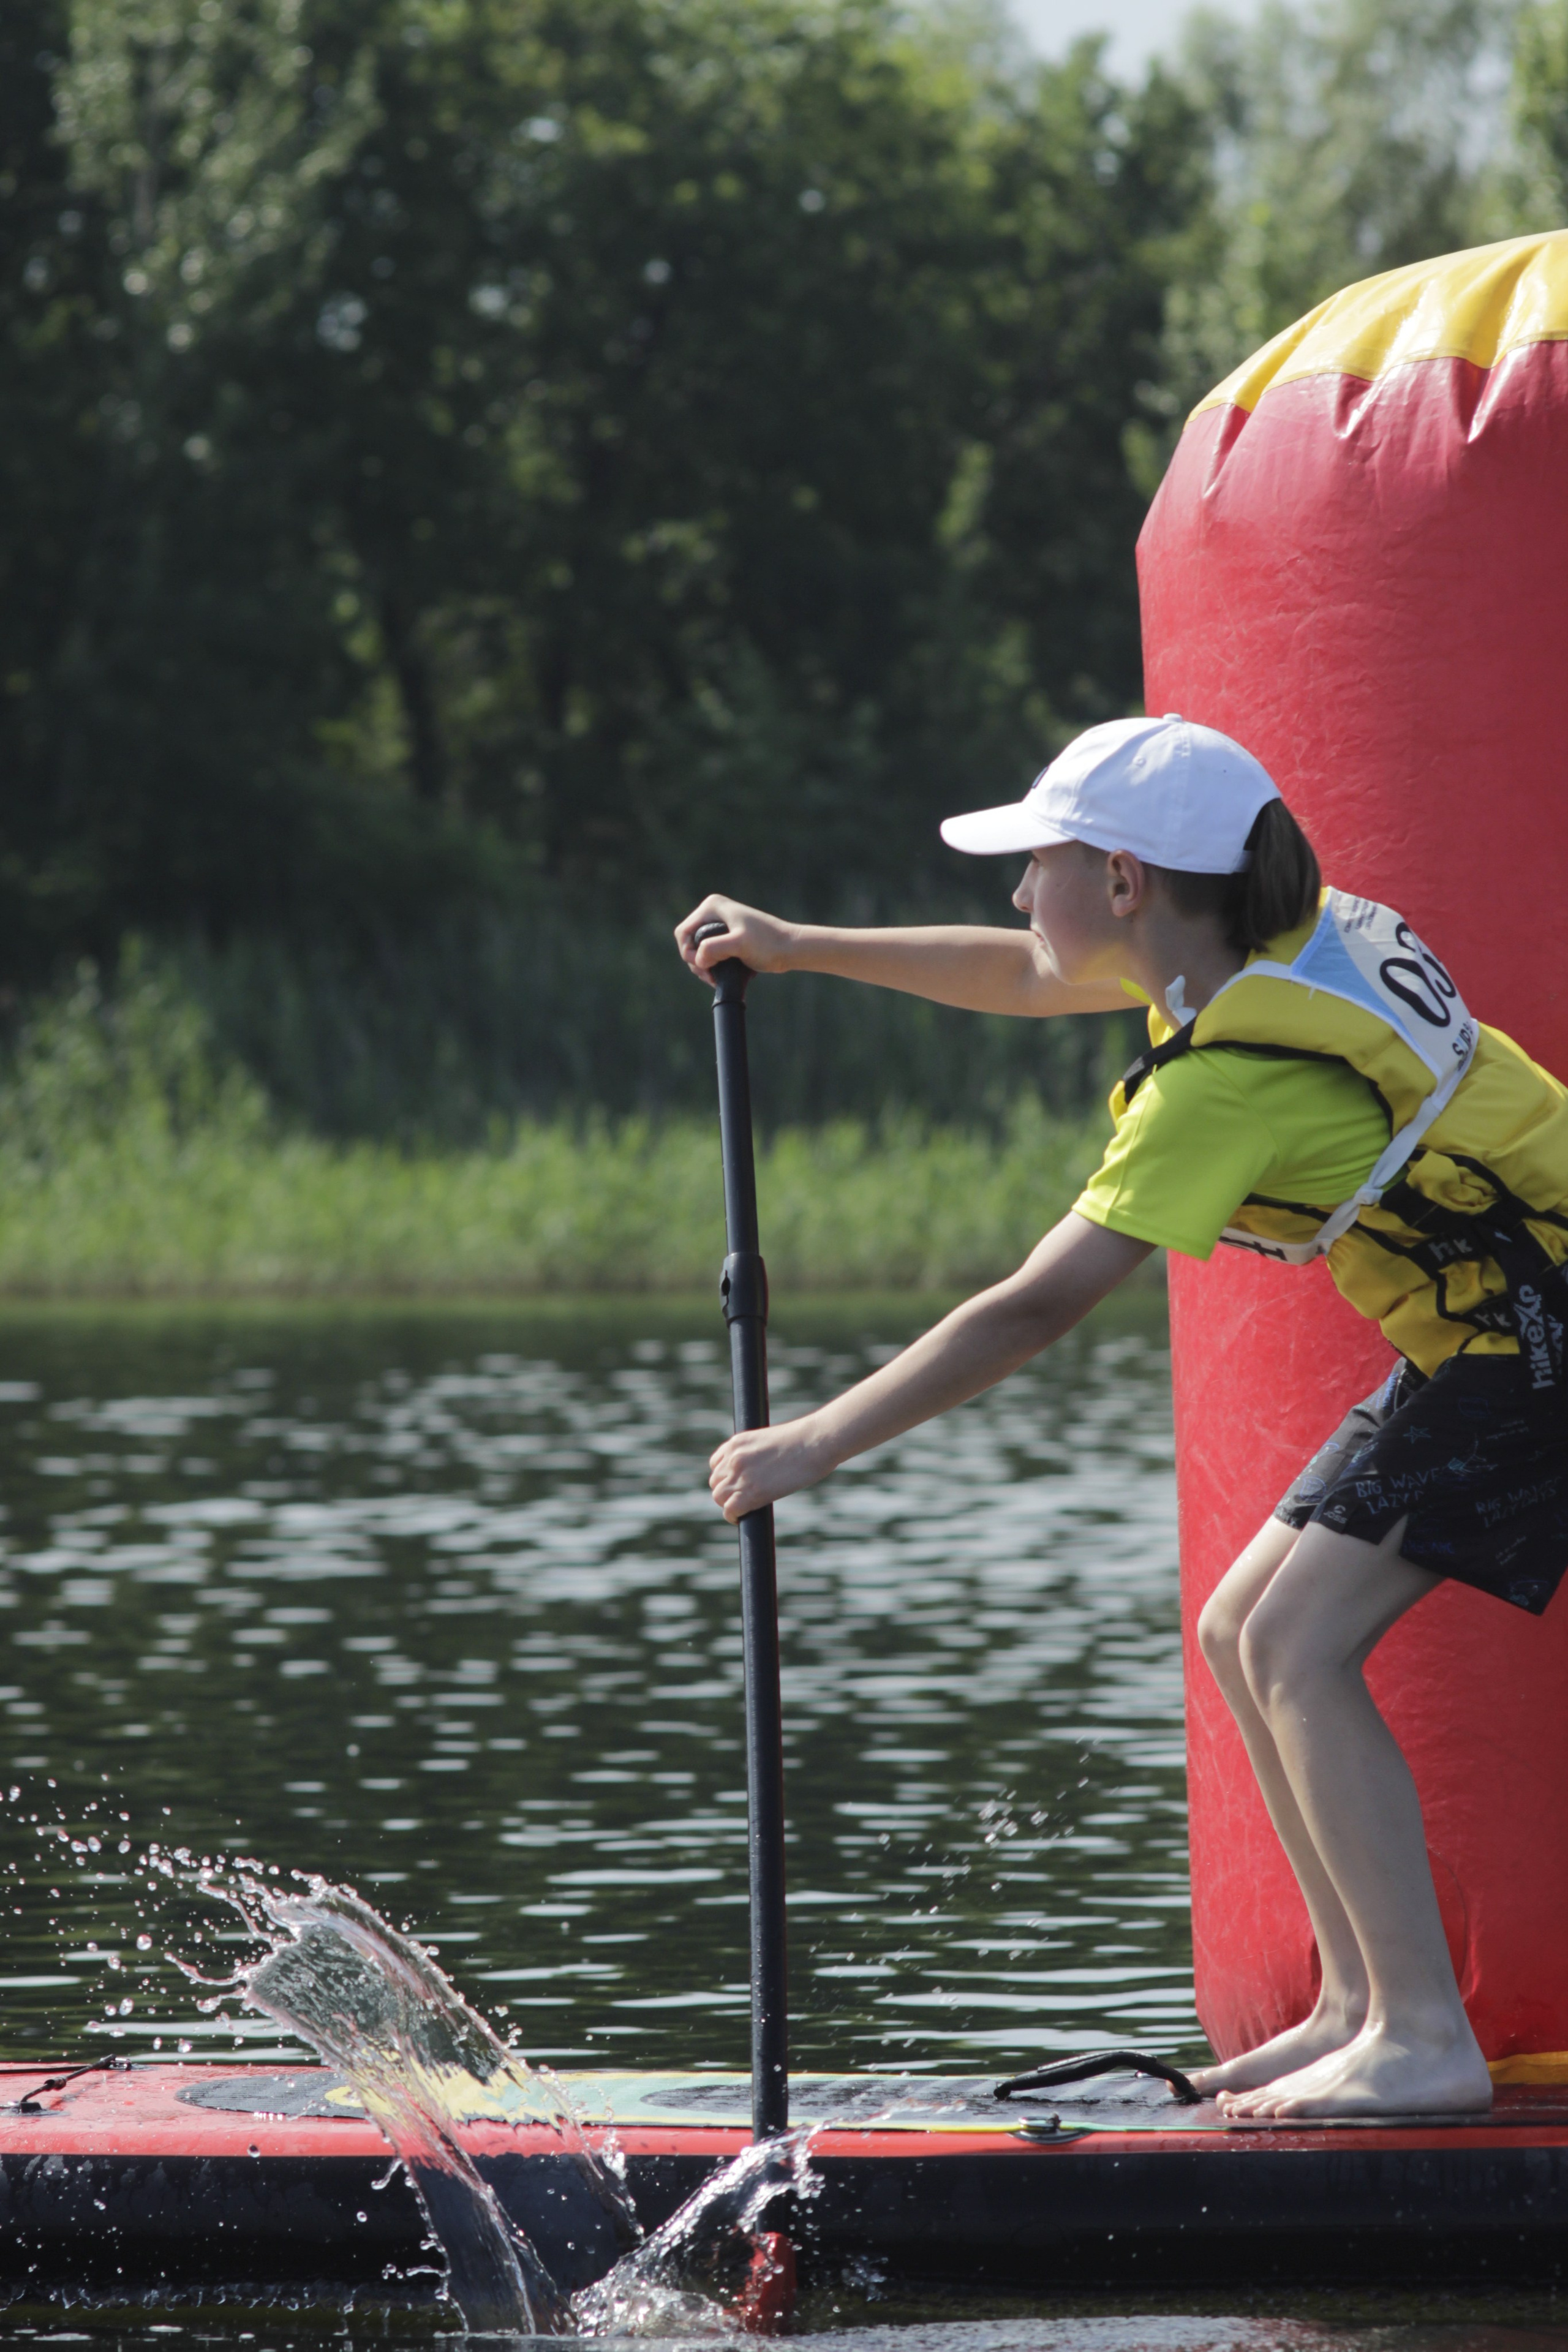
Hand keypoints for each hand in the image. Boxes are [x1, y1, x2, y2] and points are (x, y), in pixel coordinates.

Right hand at [675, 895, 797, 984]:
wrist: (791, 948)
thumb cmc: (769, 943)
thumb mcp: (739, 944)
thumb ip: (715, 948)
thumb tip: (698, 959)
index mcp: (712, 907)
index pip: (683, 931)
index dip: (688, 952)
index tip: (703, 967)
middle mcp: (714, 912)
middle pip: (689, 942)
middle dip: (696, 962)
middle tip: (709, 977)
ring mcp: (720, 925)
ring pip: (699, 950)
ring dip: (703, 967)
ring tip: (715, 979)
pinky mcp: (728, 937)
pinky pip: (710, 953)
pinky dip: (711, 966)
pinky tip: (719, 976)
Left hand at [709, 1418, 832, 1521]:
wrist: (815, 1442)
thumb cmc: (805, 1440)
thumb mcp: (771, 1441)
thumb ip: (758, 1455)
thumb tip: (761, 1472)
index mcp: (737, 1442)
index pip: (716, 1464)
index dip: (725, 1477)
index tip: (735, 1484)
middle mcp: (733, 1458)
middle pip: (716, 1482)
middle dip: (726, 1491)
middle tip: (742, 1498)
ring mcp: (740, 1475)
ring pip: (719, 1497)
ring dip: (729, 1504)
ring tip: (743, 1509)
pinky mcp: (751, 1493)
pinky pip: (730, 1510)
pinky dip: (733, 1516)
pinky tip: (742, 1518)